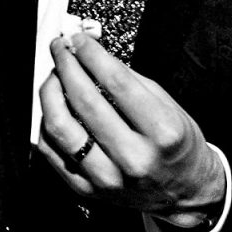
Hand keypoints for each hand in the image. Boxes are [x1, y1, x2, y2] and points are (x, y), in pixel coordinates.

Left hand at [37, 32, 221, 219]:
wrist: (185, 191)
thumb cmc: (177, 147)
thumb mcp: (169, 107)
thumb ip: (130, 80)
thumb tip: (93, 54)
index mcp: (162, 133)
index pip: (117, 82)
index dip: (92, 55)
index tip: (79, 40)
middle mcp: (135, 158)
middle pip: (85, 102)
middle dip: (67, 66)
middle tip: (61, 49)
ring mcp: (109, 179)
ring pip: (60, 128)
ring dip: (50, 93)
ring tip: (54, 76)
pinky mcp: (88, 191)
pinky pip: (51, 152)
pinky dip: (46, 124)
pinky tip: (53, 108)